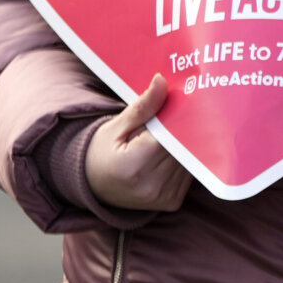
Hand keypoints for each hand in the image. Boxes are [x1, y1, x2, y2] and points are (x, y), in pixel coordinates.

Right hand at [87, 75, 191, 211]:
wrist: (93, 185)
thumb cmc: (102, 151)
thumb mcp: (116, 126)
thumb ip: (142, 106)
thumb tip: (161, 81)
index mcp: (132, 166)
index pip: (169, 135)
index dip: (178, 117)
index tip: (183, 102)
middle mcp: (150, 187)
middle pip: (182, 147)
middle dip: (184, 128)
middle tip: (184, 112)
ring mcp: (162, 197)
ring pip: (189, 159)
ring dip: (186, 144)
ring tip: (173, 132)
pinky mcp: (172, 202)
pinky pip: (189, 173)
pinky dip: (184, 159)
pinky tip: (172, 151)